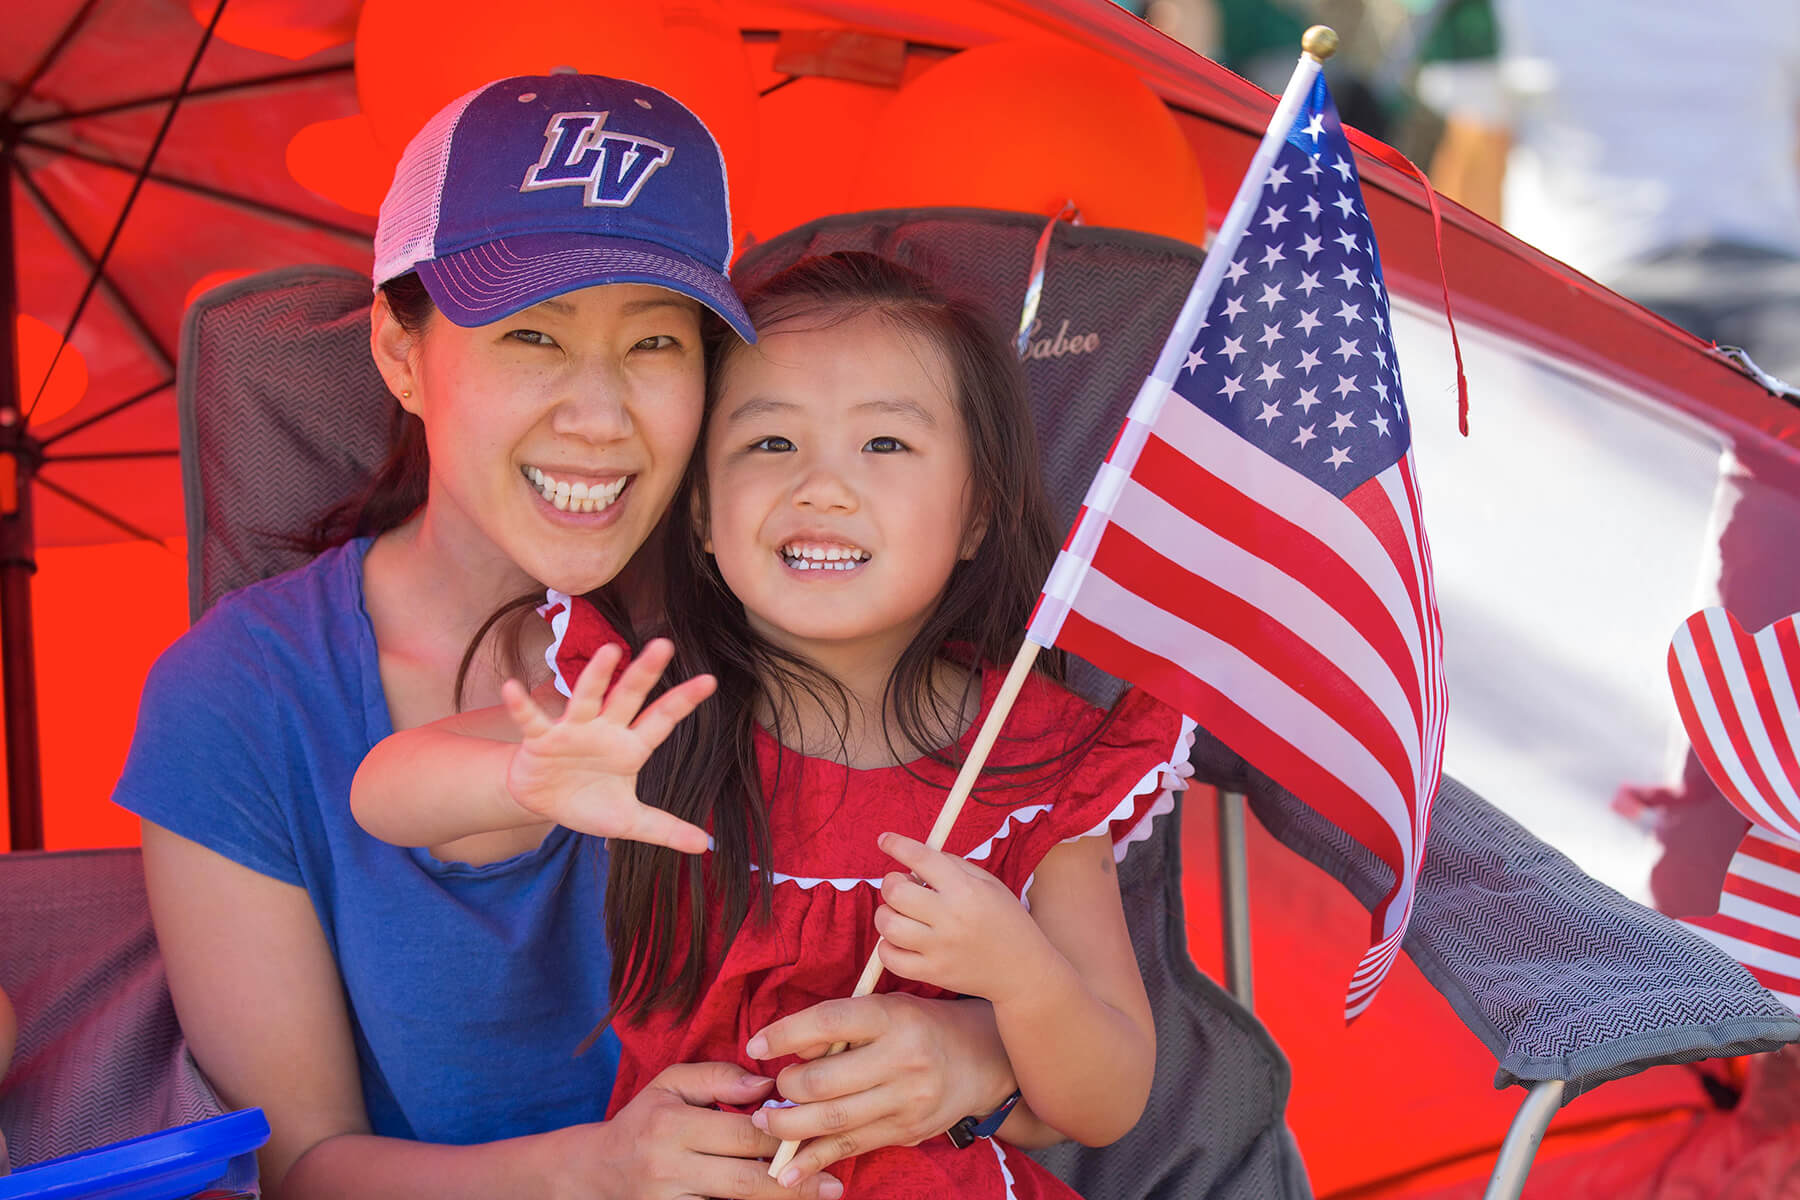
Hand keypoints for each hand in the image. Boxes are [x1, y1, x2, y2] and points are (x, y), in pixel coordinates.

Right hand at [501, 638, 713, 852]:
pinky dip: (521, 705)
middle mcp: (606, 730)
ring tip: (609, 651)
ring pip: (586, 698)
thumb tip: (705, 844)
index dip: (683, 701)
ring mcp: (573, 731)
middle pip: (628, 697)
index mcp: (632, 747)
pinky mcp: (541, 739)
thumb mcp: (628, 821)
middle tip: (664, 645)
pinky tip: (512, 688)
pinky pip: (531, 720)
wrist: (544, 803)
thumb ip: (665, 828)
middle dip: (644, 673)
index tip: (709, 681)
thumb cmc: (590, 802)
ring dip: (596, 676)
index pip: (662, 720)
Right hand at [546, 1062, 843, 1199]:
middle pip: (744, 1179)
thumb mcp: (671, 1084)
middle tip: (834, 1186)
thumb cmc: (643, 1120)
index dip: (782, 1136)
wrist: (595, 1173)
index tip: (818, 1135)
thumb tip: (766, 1085)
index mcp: (672, 1123)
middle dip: (793, 1183)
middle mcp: (668, 1166)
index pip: (741, 1132)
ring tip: (818, 1198)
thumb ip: (719, 1077)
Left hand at [744, 994, 1016, 1186]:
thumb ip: (841, 1024)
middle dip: (787, 1088)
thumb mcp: (885, 1007)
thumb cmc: (919, 1025)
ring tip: (766, 1122)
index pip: (830, 1022)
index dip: (786, 1034)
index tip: (756, 1044)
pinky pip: (851, 1148)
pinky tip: (786, 1170)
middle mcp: (902, 1059)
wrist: (980, 1059)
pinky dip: (814, 1160)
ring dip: (790, 1126)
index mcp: (892, 1017)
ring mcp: (906, 1100)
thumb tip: (790, 1051)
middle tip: (771, 1090)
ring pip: (834, 1121)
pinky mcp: (907, 1132)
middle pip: (825, 1082)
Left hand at [871, 832, 1052, 1004]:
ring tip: (900, 914)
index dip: (896, 845)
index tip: (885, 840)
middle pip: (895, 892)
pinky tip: (899, 940)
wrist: (1023, 969)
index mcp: (966, 889)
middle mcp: (951, 917)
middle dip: (892, 883)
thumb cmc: (1005, 920)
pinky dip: (886, 947)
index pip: (921, 858)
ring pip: (888, 925)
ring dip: (886, 914)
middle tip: (903, 886)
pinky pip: (891, 958)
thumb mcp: (989, 883)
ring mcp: (940, 948)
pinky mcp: (934, 973)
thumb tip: (915, 858)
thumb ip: (953, 865)